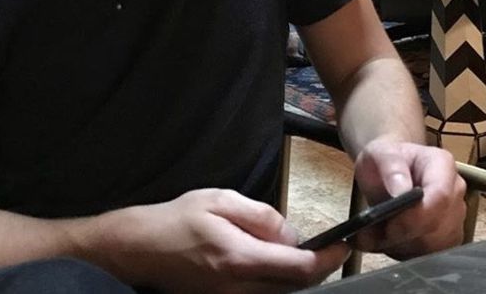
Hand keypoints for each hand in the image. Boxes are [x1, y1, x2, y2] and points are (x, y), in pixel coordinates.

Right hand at [98, 188, 350, 293]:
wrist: (141, 249)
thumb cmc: (178, 219)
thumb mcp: (220, 201)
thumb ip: (261, 217)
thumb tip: (292, 236)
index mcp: (240, 260)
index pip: (300, 269)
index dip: (328, 259)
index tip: (343, 245)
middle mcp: (239, 290)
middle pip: (296, 288)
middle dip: (317, 268)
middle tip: (328, 247)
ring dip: (297, 277)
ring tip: (301, 253)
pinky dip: (278, 283)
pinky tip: (275, 264)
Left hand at [351, 139, 465, 258]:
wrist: (388, 170)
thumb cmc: (387, 158)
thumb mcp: (380, 154)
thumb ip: (391, 167)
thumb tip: (401, 191)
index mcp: (442, 165)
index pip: (440, 197)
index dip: (416, 216)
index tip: (389, 224)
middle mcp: (455, 192)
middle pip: (438, 227)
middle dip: (404, 234)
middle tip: (373, 231)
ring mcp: (454, 217)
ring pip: (434, 247)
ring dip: (401, 246)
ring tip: (374, 234)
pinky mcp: (447, 238)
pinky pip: (429, 255)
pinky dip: (403, 253)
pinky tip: (385, 240)